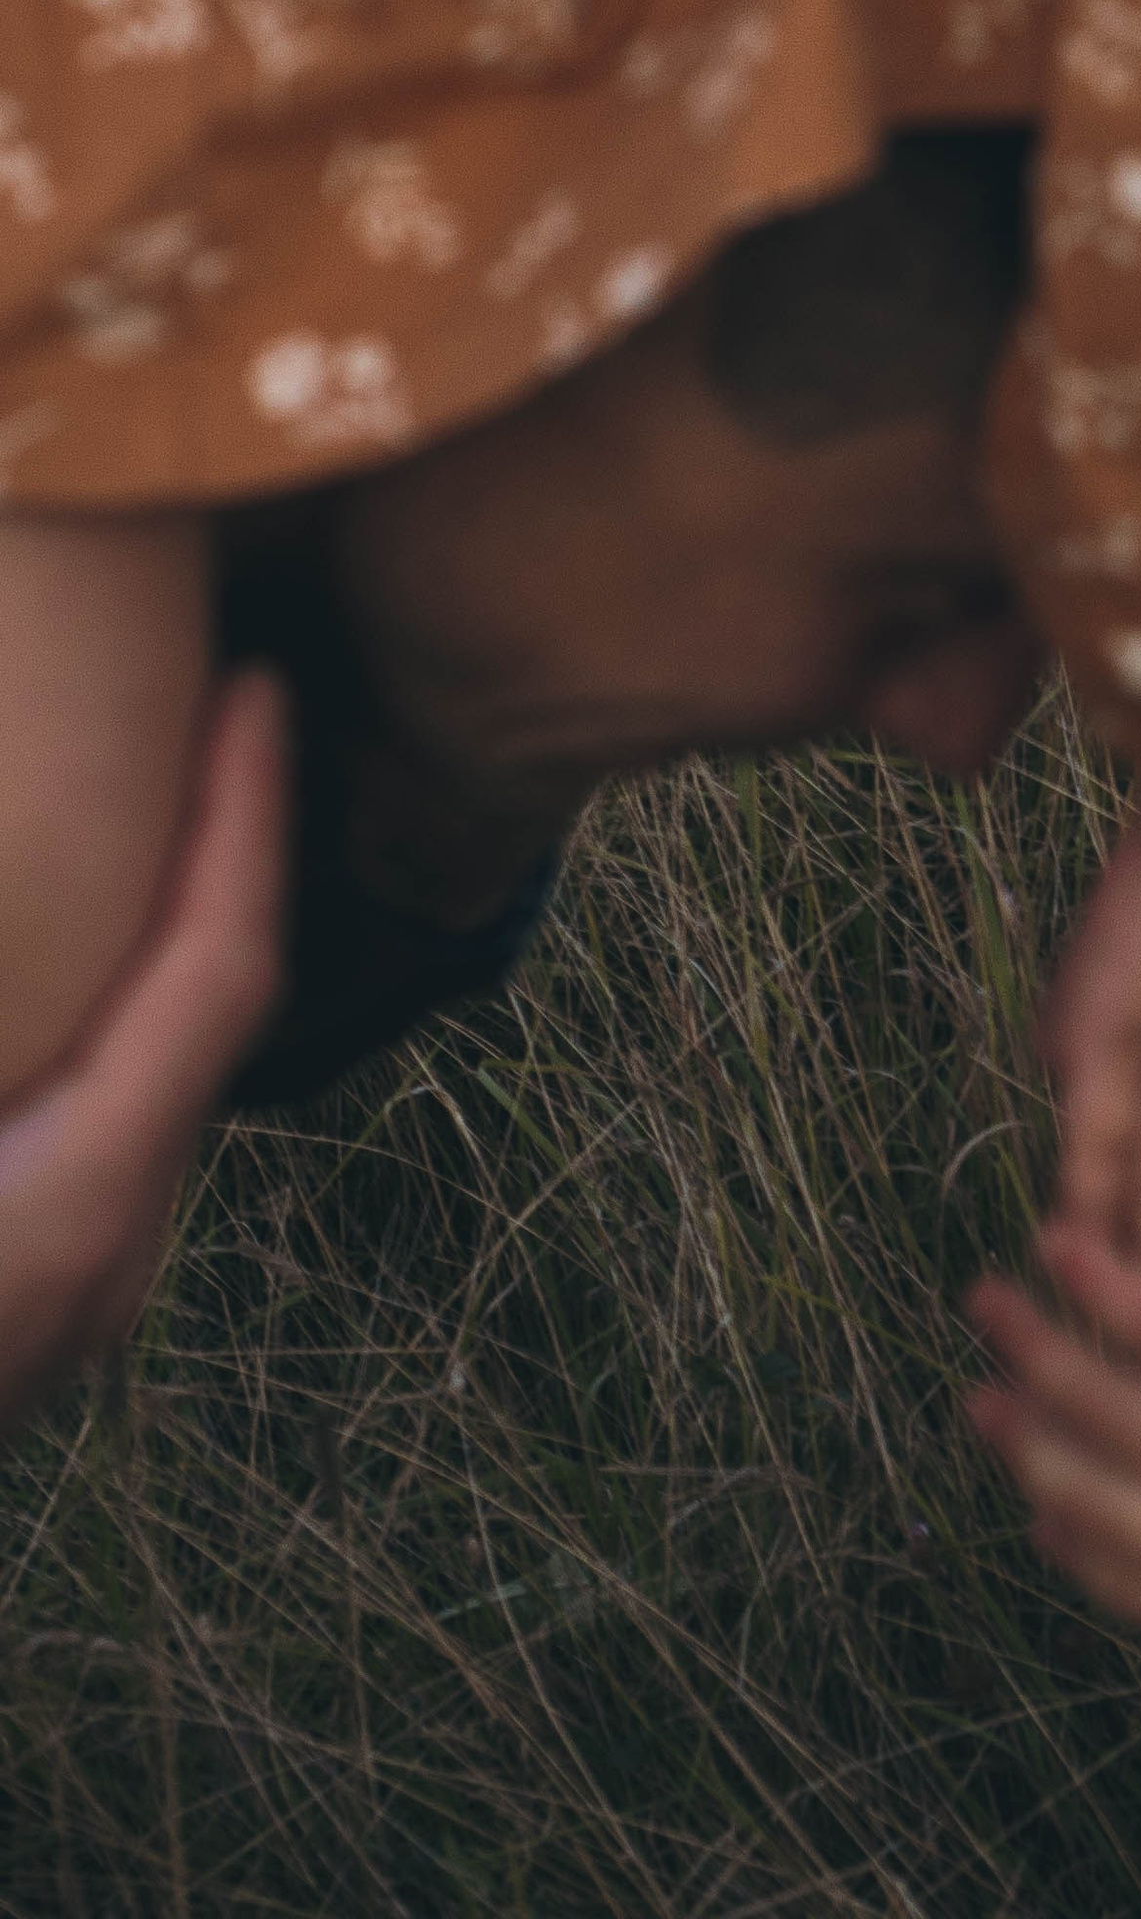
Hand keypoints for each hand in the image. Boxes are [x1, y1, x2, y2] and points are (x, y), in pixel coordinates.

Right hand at [0, 668, 286, 1437]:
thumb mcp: (5, 1172)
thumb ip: (31, 1034)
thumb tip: (21, 951)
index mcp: (71, 1204)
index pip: (217, 973)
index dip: (246, 813)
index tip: (260, 685)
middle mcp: (100, 1255)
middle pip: (208, 1010)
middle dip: (221, 844)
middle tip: (203, 690)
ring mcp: (64, 1300)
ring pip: (151, 1073)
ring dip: (153, 930)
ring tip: (132, 781)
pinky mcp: (20, 1311)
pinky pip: (88, 1125)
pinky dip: (87, 1018)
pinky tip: (49, 945)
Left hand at [974, 1102, 1140, 1918]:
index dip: (1114, 1285)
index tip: (1055, 1237)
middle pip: (1123, 1419)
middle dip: (1040, 1357)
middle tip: (981, 1302)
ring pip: (1109, 1511)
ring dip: (1035, 1453)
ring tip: (982, 1403)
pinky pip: (1137, 1594)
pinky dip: (1078, 1550)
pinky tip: (1044, 1513)